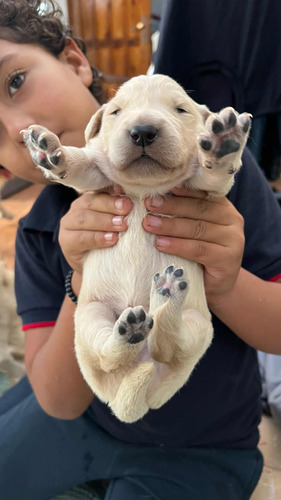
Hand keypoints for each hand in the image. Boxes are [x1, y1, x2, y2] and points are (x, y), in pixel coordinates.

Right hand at [59, 189, 132, 274]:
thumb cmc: (110, 241)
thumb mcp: (117, 224)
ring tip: (122, 226)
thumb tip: (129, 197)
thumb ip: (121, 210)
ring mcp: (68, 225)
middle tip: (127, 210)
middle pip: (90, 202)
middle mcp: (75, 209)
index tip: (129, 200)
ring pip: (83, 218)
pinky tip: (112, 240)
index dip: (113, 195)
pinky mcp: (66, 242)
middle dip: (110, 205)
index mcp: (89, 200)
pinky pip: (81, 238)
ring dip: (105, 221)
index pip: (99, 192)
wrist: (99, 267)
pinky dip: (97, 238)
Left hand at [143, 187, 244, 305]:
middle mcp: (233, 221)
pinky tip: (160, 243)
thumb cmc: (201, 255)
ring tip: (149, 224)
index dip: (181, 191)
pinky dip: (177, 245)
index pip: (202, 195)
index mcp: (224, 208)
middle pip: (199, 209)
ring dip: (170, 225)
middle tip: (149, 205)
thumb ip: (185, 214)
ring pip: (197, 228)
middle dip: (171, 206)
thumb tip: (156, 197)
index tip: (160, 188)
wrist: (217, 286)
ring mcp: (233, 240)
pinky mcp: (227, 259)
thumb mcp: (195, 231)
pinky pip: (198, 249)